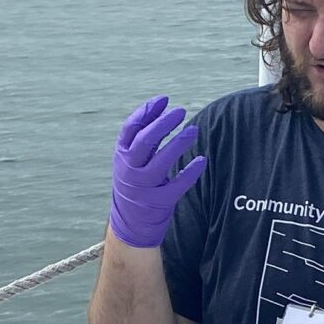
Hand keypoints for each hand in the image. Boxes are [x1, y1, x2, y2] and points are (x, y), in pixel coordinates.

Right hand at [108, 97, 205, 248]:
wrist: (130, 223)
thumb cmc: (134, 182)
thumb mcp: (130, 160)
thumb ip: (142, 138)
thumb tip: (160, 106)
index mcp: (121, 155)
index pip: (130, 128)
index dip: (146, 112)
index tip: (164, 99)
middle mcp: (130, 170)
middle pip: (144, 142)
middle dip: (162, 124)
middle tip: (180, 111)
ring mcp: (143, 187)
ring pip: (160, 162)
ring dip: (178, 144)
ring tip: (194, 130)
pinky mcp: (159, 202)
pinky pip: (176, 185)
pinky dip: (189, 172)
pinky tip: (202, 161)